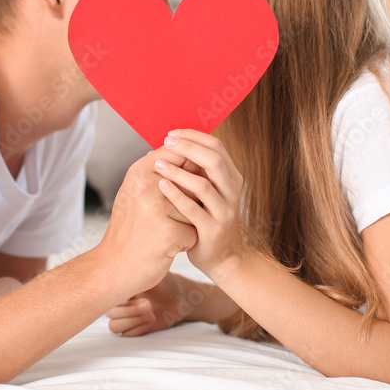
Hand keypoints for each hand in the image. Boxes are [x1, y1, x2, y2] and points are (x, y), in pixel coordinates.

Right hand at [96, 150, 197, 293]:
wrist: (113, 266)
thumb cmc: (129, 229)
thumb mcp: (135, 191)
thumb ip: (158, 171)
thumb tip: (183, 151)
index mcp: (140, 171)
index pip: (177, 152)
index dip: (190, 165)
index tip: (190, 180)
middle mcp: (148, 185)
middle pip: (192, 182)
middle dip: (190, 201)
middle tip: (168, 216)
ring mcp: (158, 208)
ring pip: (195, 208)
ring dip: (188, 222)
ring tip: (165, 231)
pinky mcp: (170, 232)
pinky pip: (194, 231)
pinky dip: (185, 242)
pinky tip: (167, 246)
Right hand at [106, 272, 189, 336]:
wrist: (178, 298)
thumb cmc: (165, 283)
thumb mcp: (153, 272)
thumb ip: (139, 270)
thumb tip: (128, 262)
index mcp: (119, 286)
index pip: (105, 295)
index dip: (115, 298)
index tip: (130, 297)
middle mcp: (119, 302)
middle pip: (110, 313)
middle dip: (129, 311)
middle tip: (147, 304)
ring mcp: (124, 317)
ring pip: (114, 326)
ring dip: (132, 321)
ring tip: (151, 313)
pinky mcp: (132, 329)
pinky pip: (126, 335)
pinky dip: (138, 329)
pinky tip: (151, 320)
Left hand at [155, 129, 248, 275]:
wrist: (221, 256)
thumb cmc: (207, 218)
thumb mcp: (207, 191)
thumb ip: (197, 170)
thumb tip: (170, 143)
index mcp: (230, 177)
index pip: (216, 146)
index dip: (193, 136)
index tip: (172, 133)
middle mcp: (232, 191)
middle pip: (214, 160)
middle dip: (188, 147)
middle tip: (166, 142)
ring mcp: (224, 211)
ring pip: (203, 185)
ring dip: (178, 172)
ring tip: (157, 164)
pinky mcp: (212, 229)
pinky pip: (193, 210)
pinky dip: (175, 196)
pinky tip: (161, 186)